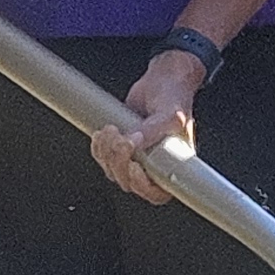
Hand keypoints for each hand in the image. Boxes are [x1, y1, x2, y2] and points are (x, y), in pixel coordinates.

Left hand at [91, 47, 204, 201]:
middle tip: (121, 137)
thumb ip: (154, 130)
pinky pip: (103, 159)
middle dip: (119, 161)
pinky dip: (98, 147)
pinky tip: (104, 133)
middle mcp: (154, 165)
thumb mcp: (171, 114)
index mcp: (173, 164)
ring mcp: (136, 157)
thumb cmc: (175, 98)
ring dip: (106, 152)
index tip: (135, 167)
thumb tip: (135, 142)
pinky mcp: (120, 148)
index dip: (142, 186)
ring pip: (112, 171)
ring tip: (112, 129)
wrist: (161, 80)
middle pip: (129, 183)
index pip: (156, 193)